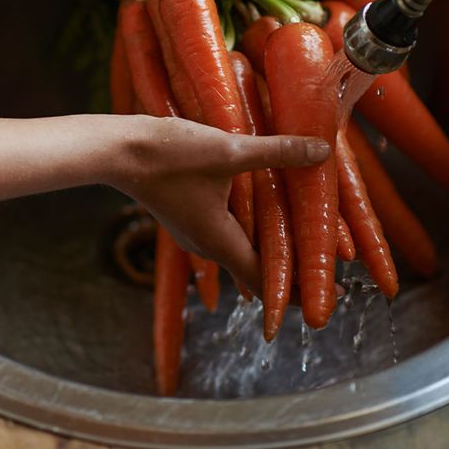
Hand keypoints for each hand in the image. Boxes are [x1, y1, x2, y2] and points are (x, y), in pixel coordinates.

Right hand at [111, 116, 329, 293]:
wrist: (118, 149)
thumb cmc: (169, 154)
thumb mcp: (228, 149)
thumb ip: (277, 151)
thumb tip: (322, 151)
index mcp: (220, 240)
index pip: (268, 281)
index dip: (299, 292)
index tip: (331, 299)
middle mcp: (208, 244)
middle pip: (258, 267)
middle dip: (292, 268)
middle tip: (329, 263)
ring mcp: (195, 231)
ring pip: (242, 247)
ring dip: (271, 244)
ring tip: (305, 234)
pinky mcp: (188, 214)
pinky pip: (227, 230)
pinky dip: (252, 226)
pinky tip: (265, 207)